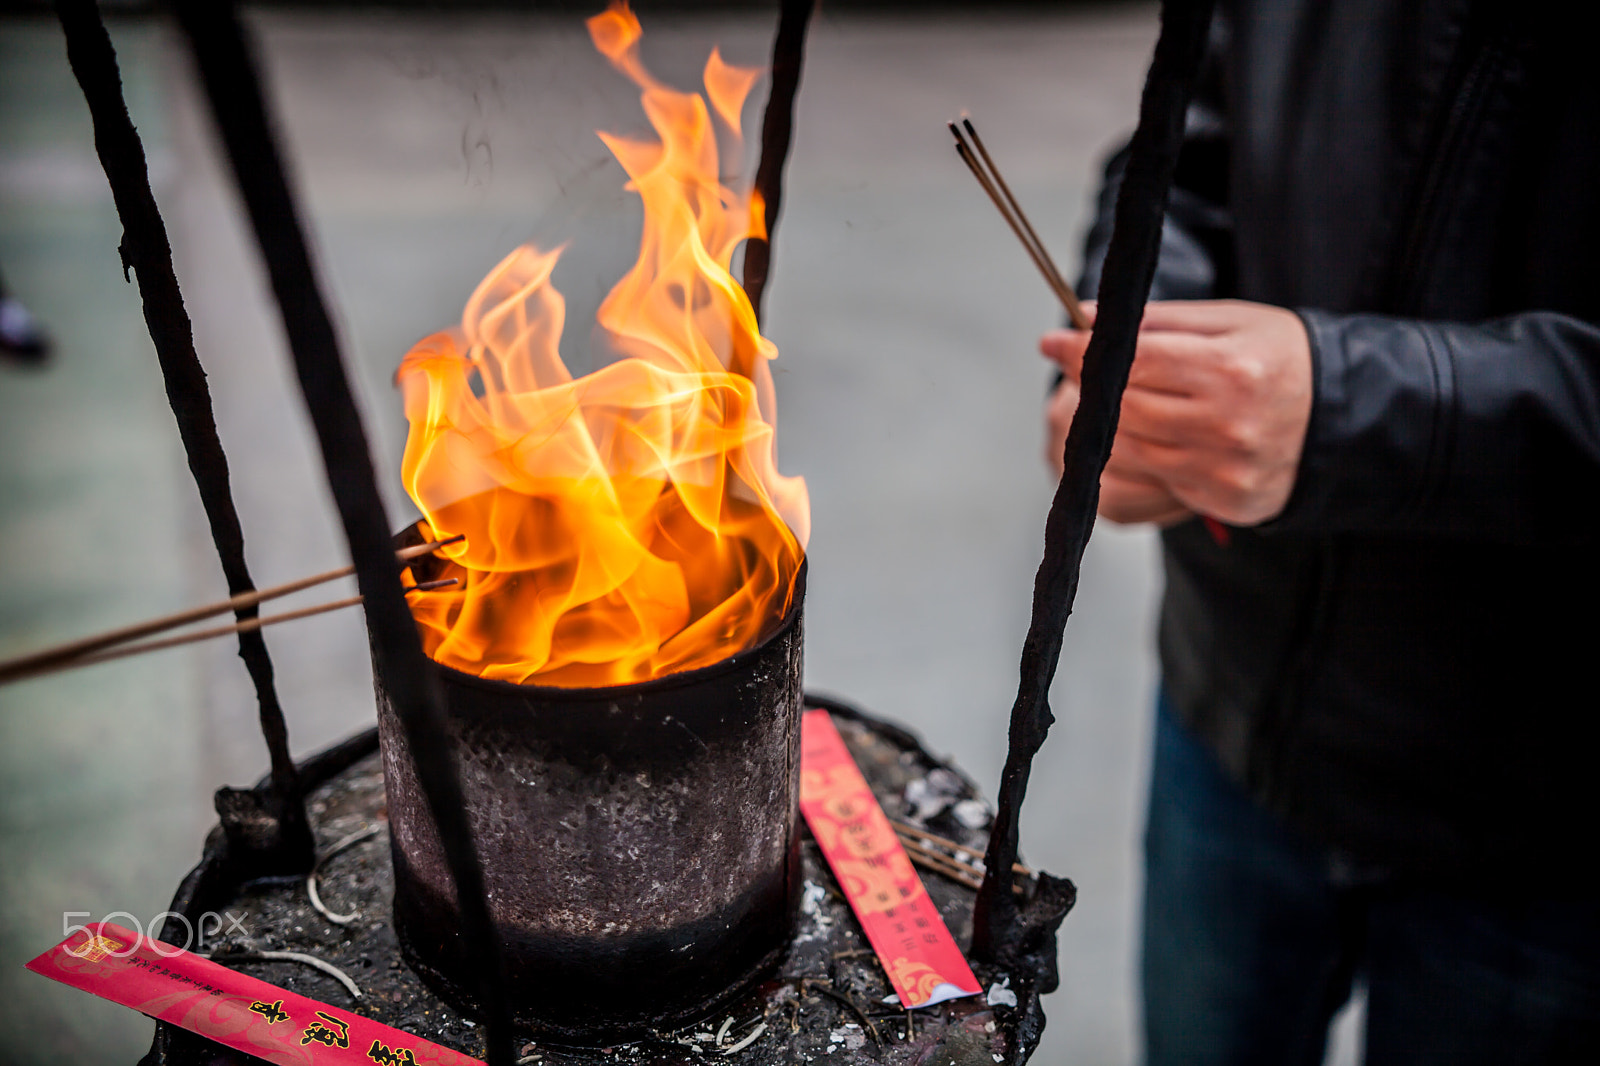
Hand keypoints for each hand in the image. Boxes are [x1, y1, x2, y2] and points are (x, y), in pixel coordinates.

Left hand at [1041, 300, 1312, 526]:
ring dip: (1106, 428)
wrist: (1341, 418)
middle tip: (1077, 372)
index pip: (1134, 362)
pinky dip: (1139, 459)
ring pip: (1132, 452)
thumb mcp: (1230, 321)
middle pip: (1126, 411)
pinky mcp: (1225, 502)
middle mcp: (1228, 426)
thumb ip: (1157, 321)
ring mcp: (1226, 471)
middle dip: (1091, 390)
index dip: (1085, 352)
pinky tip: (1145, 437)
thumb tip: (1087, 319)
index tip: (1053, 342)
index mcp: (1231, 370)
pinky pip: (1157, 482)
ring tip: (1106, 404)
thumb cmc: (1281, 359)